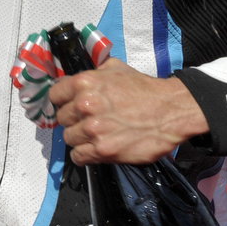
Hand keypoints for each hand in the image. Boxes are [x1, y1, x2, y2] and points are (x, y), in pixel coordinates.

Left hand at [47, 60, 209, 165]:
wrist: (171, 111)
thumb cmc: (144, 89)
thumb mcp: (116, 69)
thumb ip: (92, 73)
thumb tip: (73, 80)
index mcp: (84, 83)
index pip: (55, 95)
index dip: (63, 101)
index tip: (70, 105)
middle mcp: (84, 105)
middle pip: (62, 118)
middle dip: (73, 120)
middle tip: (88, 121)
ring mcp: (93, 129)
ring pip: (69, 138)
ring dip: (80, 138)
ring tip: (95, 135)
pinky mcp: (102, 150)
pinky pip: (78, 156)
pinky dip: (84, 155)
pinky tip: (94, 149)